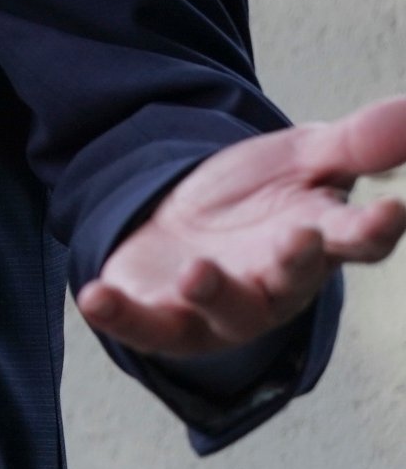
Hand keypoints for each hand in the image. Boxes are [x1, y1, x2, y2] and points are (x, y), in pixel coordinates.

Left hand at [80, 96, 405, 356]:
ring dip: (213, 294)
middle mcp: (275, 283)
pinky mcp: (163, 316)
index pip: (358, 240)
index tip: (392, 208)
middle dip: (295, 262)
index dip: (376, 227)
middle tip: (299, 236)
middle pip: (292, 280)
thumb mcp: (305, 158)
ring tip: (198, 271)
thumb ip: (359, 142)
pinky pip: (145, 325)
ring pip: (225, 312)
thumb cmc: (257, 199)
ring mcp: (219, 306)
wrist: (185, 223)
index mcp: (318, 241)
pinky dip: (122, 316)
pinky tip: (93, 296)